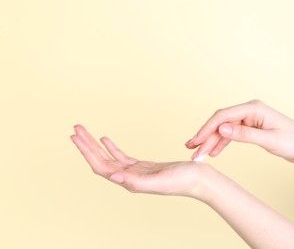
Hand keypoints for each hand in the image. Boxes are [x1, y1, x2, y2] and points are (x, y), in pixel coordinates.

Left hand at [71, 125, 210, 198]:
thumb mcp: (160, 181)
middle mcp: (129, 178)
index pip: (101, 167)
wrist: (199, 179)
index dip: (87, 152)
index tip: (76, 137)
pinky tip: (106, 140)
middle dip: (87, 145)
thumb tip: (114, 176)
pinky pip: (122, 157)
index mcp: (130, 182)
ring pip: (110, 158)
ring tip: (85, 132)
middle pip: (101, 161)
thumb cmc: (184, 181)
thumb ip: (136, 182)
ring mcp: (136, 172)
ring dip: (96, 145)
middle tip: (76, 128)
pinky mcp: (143, 167)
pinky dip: (112, 147)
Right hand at [186, 99, 293, 164]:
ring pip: (224, 129)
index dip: (207, 128)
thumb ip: (244, 134)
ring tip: (199, 153)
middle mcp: (249, 111)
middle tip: (192, 151)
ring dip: (211, 141)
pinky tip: (214, 152)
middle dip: (206, 136)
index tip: (196, 141)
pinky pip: (232, 134)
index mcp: (254, 108)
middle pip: (221, 123)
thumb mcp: (269, 140)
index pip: (223, 116)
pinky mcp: (251, 128)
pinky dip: (222, 143)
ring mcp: (250, 119)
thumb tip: (221, 128)